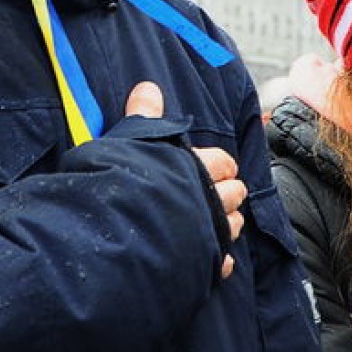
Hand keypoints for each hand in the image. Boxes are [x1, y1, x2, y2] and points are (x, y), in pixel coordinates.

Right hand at [125, 81, 246, 279]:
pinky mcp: (204, 265)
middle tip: (213, 193)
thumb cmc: (121, 181)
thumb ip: (143, 116)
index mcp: (198, 166)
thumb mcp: (128, 140)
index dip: (220, 164)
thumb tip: (148, 87)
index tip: (215, 167)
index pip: (223, 161)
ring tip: (211, 223)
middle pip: (234, 193)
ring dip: (225, 224)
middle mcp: (211, 198)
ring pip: (233, 227)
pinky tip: (208, 256)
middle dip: (227, 192)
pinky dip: (218, 258)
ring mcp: (210, 234)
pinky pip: (222, 262)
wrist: (116, 233)